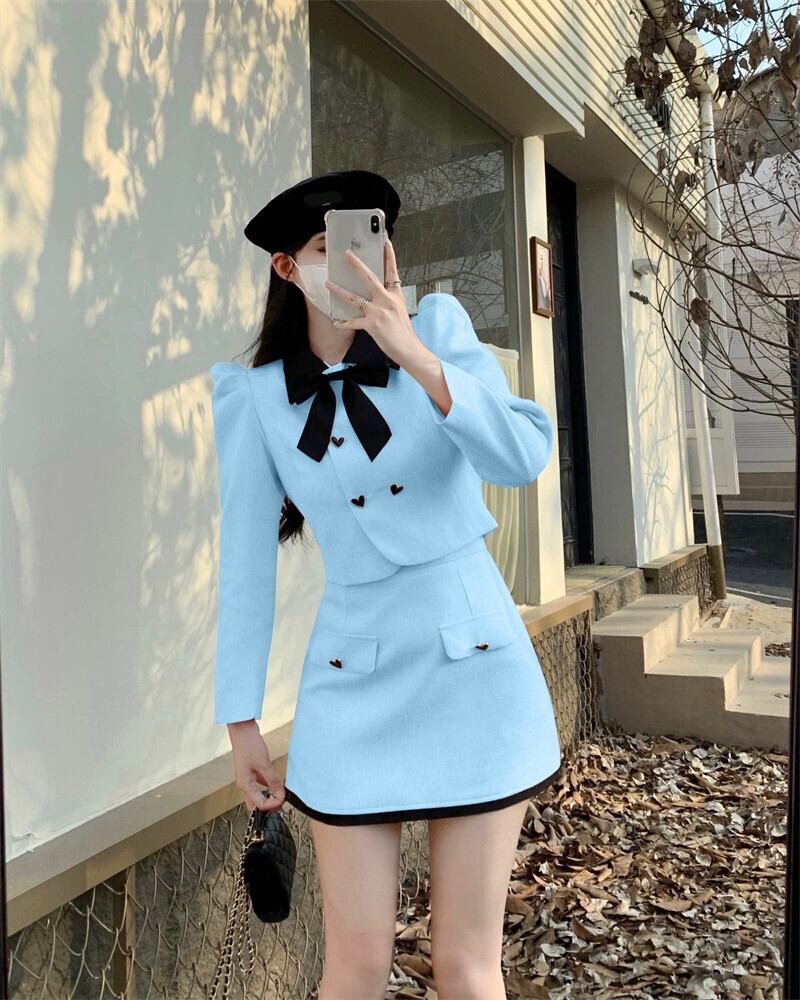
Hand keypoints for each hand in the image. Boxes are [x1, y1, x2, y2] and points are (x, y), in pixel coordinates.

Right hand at [228, 721, 286, 812]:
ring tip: (282, 791)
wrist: (243, 730)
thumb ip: (273, 781)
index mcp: (245, 785)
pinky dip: (270, 785)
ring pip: (260, 794)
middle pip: (257, 804)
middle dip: (270, 804)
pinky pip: (261, 784)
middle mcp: (245, 784)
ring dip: (271, 795)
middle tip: (282, 799)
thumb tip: (281, 794)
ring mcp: (248, 778)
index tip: (284, 798)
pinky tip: (278, 782)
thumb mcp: (264, 764)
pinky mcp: (252, 771)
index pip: (260, 805)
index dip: (273, 804)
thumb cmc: (249, 745)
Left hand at [324, 236, 422, 366]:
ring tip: (329, 284)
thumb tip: (376, 293)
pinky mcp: (372, 324)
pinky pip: (353, 322)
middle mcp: (387, 300)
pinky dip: (343, 323)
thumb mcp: (400, 310)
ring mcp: (379, 312)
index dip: (389, 255)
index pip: (392, 270)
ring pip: (355, 298)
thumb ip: (389, 300)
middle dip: (357, 265)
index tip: (384, 241)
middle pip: (370, 278)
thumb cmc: (404, 332)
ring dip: (340, 291)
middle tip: (347, 254)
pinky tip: (336, 322)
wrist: (409, 349)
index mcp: (396, 295)